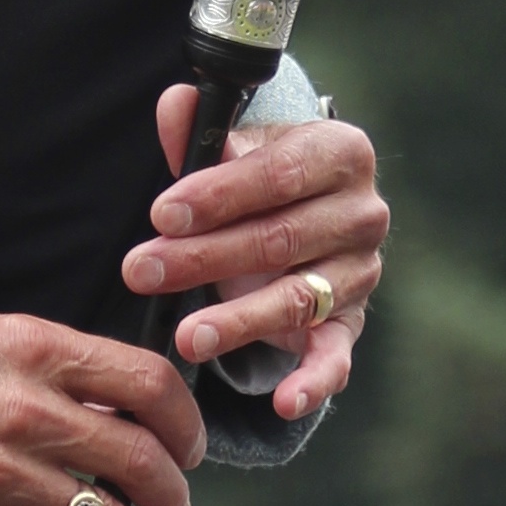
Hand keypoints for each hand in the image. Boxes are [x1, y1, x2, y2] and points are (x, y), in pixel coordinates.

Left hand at [126, 89, 388, 417]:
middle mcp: (363, 212)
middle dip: (204, 257)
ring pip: (296, 299)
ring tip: (185, 337)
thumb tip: (175, 104)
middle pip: (280, 238)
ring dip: (238, 321)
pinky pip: (336, 357)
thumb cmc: (261, 182)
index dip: (219, 194)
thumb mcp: (235, 152)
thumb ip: (203, 135)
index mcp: (340, 152)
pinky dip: (313, 383)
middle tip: (141, 271)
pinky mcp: (351, 324)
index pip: (279, 173)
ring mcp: (361, 273)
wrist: (305, 217)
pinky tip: (283, 402)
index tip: (162, 212)